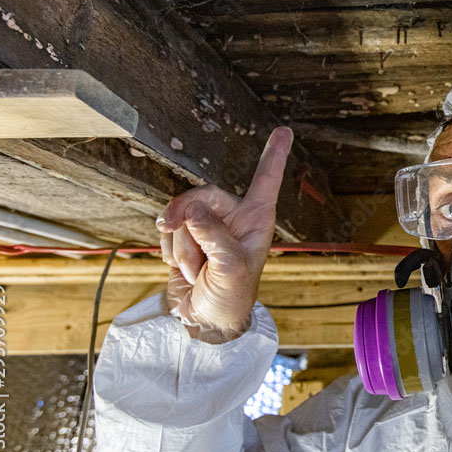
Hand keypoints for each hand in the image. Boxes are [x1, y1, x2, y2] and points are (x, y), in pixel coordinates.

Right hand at [156, 127, 293, 341]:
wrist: (203, 321)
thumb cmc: (231, 297)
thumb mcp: (231, 268)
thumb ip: (213, 235)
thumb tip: (190, 211)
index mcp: (257, 220)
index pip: (266, 181)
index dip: (274, 156)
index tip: (284, 130)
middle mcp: (234, 218)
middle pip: (203, 195)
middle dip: (187, 217)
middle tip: (178, 237)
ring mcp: (208, 226)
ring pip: (181, 214)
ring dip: (180, 245)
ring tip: (194, 271)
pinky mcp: (185, 238)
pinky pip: (167, 228)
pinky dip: (168, 247)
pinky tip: (181, 267)